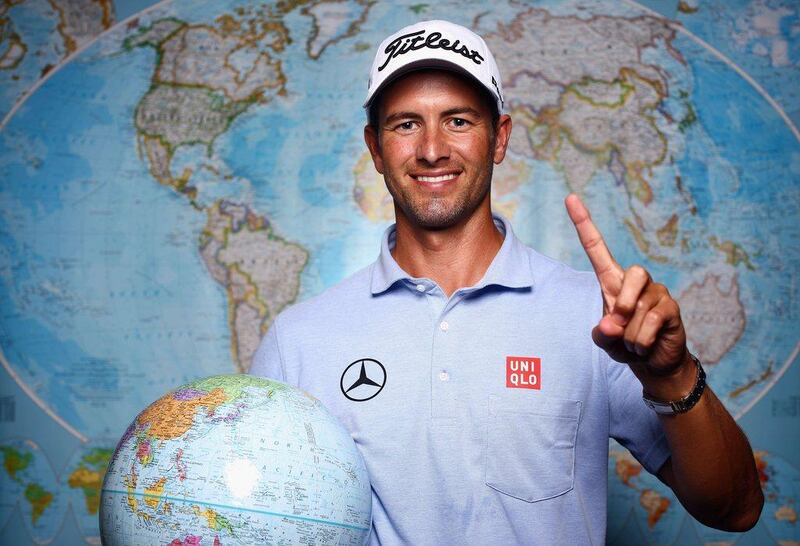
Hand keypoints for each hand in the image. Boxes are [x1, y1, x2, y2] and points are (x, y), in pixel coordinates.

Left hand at [565, 194, 689, 384]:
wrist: (653, 363)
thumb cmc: (624, 345)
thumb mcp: (605, 341)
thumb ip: (602, 333)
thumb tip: (612, 322)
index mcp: (612, 281)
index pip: (597, 247)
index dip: (584, 223)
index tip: (570, 197)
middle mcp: (636, 281)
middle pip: (632, 274)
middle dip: (624, 305)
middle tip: (621, 328)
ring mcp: (657, 292)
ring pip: (639, 309)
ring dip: (631, 335)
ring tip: (634, 341)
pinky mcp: (671, 308)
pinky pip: (652, 322)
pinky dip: (641, 341)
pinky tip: (646, 344)